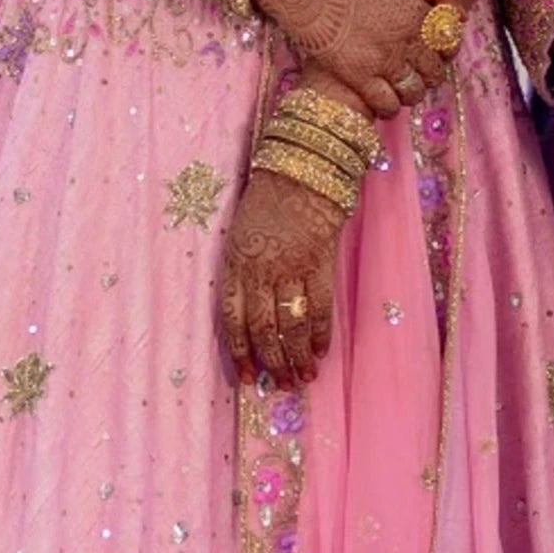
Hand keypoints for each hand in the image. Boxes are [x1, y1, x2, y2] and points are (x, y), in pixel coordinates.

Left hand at [220, 169, 343, 387]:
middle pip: (264, 328)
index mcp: (236, 263)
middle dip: (272, 361)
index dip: (239, 352)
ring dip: (297, 356)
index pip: (232, 318)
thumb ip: (243, 273)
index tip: (245, 377)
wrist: (302, 169)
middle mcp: (261, 269)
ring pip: (292, 324)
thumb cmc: (267, 201)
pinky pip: (320, 307)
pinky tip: (321, 351)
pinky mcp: (320, 263)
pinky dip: (321, 334)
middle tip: (280, 384)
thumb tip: (251, 318)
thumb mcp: (241, 235)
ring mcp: (292, 267)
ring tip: (303, 377)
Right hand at [254, 0, 453, 119]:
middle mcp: (406, 39)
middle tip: (416, 75)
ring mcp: (382, 60)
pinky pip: (385, 104)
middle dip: (429, 76)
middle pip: (433, 72)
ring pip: (413, 92)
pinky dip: (389, 107)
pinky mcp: (357, 75)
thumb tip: (458, 14)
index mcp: (418, 13)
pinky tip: (382, 101)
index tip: (434, 56)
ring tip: (400, 90)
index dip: (444, 53)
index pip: (447, 45)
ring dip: (410, 94)